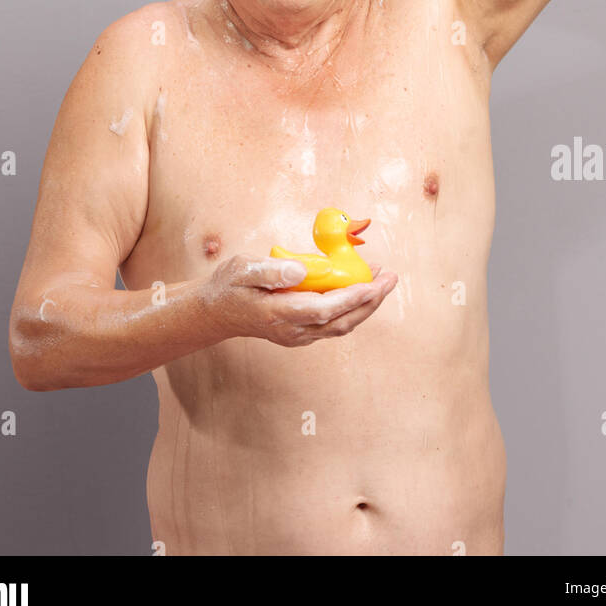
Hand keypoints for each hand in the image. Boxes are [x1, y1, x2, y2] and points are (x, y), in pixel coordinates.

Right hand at [202, 255, 398, 347]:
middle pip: (340, 321)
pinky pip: (333, 323)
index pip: (323, 309)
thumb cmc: (229, 286)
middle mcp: (292, 330)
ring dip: (365, 305)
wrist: (215, 312)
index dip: (351, 297)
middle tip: (390, 277)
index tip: (372, 282)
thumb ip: (271, 271)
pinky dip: (352, 307)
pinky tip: (361, 288)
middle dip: (370, 301)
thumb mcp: (242, 270)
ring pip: (341, 325)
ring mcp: (297, 335)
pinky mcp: (300, 333)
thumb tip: (301, 270)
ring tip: (382, 279)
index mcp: (278, 313)